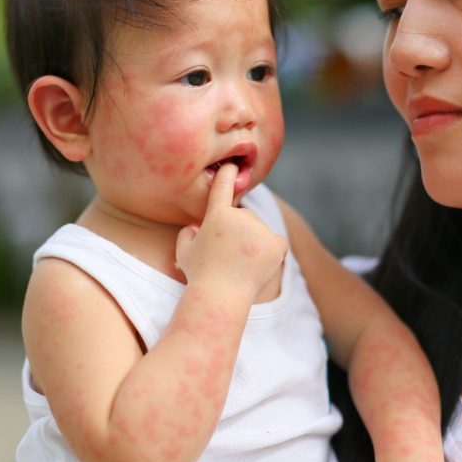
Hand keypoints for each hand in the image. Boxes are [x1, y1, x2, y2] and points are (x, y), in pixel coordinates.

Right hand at [175, 163, 286, 300]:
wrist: (220, 296)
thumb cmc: (199, 274)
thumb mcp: (183, 251)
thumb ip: (188, 233)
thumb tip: (196, 226)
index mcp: (217, 215)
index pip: (224, 187)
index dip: (228, 174)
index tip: (233, 165)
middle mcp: (241, 216)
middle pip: (244, 218)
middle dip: (239, 232)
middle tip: (228, 256)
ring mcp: (260, 230)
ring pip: (259, 232)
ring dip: (253, 244)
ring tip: (241, 265)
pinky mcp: (277, 243)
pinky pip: (275, 243)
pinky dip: (270, 253)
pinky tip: (257, 265)